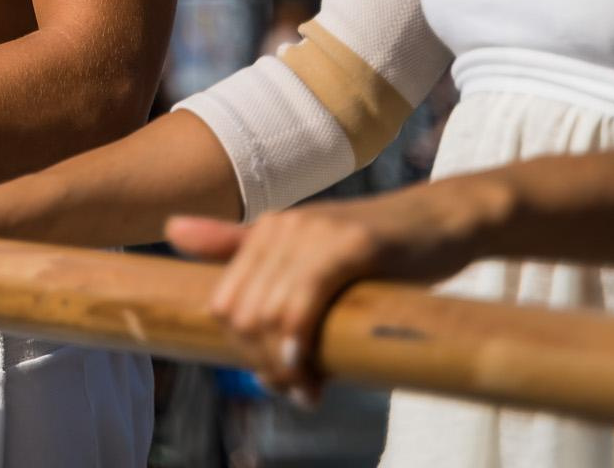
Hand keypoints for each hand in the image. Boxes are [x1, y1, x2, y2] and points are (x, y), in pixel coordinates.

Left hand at [166, 180, 498, 404]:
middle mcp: (280, 227)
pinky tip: (310, 373)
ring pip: (269, 316)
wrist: (443, 223)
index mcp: (264, 231)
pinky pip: (304, 302)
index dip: (243, 351)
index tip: (279, 378)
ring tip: (312, 390)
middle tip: (300, 390)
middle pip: (242, 316)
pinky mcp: (351, 245)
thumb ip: (240, 244)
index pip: (224, 305)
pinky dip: (299, 344)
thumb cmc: (377, 250)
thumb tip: (171, 228)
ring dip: (285, 367)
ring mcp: (313, 233)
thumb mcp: (308, 251)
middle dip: (263, 364)